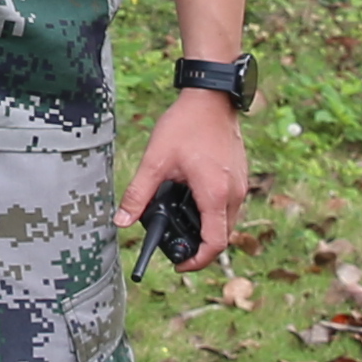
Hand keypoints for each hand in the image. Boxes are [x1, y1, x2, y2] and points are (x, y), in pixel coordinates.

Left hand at [119, 88, 248, 268]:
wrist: (211, 97)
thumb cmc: (186, 124)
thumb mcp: (155, 161)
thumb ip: (138, 194)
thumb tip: (121, 221)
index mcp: (214, 195)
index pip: (214, 244)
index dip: (197, 261)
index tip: (180, 265)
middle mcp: (233, 194)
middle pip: (222, 236)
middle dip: (199, 246)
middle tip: (174, 244)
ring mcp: (240, 184)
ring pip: (226, 221)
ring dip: (205, 227)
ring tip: (179, 219)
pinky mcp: (239, 176)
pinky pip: (228, 205)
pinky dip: (211, 211)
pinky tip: (190, 198)